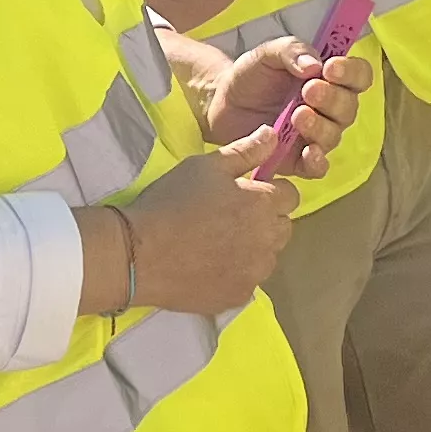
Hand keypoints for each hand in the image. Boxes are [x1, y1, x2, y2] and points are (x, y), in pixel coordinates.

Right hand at [114, 138, 302, 313]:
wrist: (139, 253)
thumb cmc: (171, 202)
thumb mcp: (205, 166)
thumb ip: (245, 151)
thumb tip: (274, 135)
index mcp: (263, 203)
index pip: (291, 195)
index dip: (270, 191)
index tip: (245, 193)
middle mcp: (267, 240)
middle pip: (283, 227)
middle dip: (265, 220)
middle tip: (228, 218)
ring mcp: (255, 272)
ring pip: (267, 256)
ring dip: (253, 249)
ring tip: (216, 243)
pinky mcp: (239, 296)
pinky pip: (248, 281)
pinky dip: (236, 273)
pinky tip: (208, 265)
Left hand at [200, 36, 374, 168]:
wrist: (220, 102)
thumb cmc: (251, 76)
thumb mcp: (268, 53)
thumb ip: (291, 50)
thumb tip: (314, 64)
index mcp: (329, 79)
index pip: (359, 76)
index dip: (352, 73)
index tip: (331, 68)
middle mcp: (329, 109)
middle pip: (349, 108)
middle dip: (332, 99)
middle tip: (308, 90)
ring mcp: (315, 136)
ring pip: (334, 135)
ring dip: (320, 125)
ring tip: (297, 115)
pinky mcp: (297, 160)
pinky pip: (317, 167)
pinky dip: (316, 161)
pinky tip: (307, 151)